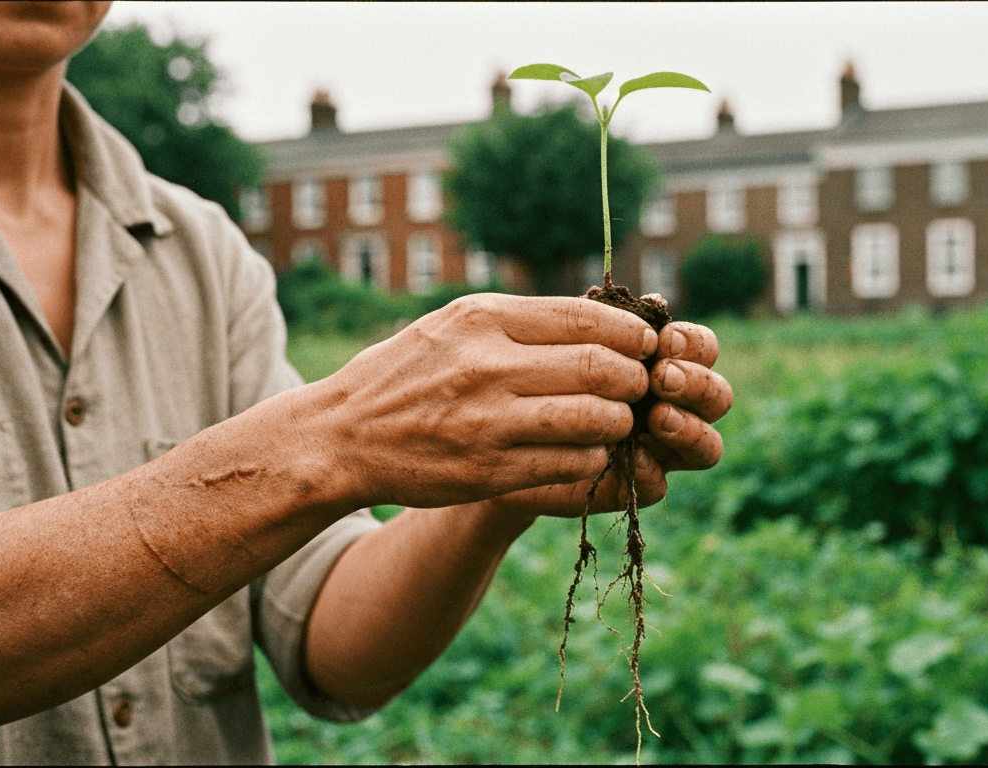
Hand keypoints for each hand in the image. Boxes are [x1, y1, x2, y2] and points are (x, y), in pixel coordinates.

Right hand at [307, 294, 657, 510]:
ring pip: (595, 418)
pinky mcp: (490, 470)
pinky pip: (571, 463)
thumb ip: (520, 321)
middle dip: (636, 379)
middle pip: (602, 367)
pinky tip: (589, 451)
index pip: (587, 317)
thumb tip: (601, 318)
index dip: (631, 332)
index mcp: (483, 318)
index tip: (646, 343)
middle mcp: (488, 365)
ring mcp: (489, 421)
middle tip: (639, 387)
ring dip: (620, 422)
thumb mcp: (454, 325)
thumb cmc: (407, 374)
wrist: (341, 436)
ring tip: (618, 421)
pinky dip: (593, 457)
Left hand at [483, 319, 732, 518]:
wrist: (495, 427)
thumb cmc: (537, 370)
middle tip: (663, 377)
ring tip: (659, 417)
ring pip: (707, 447)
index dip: (693, 344)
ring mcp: (659, 450)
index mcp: (665, 362)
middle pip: (718, 397)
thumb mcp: (566, 338)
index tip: (663, 340)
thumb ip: (608, 324)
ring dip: (689, 428)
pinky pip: (659, 486)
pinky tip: (634, 456)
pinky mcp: (632, 486)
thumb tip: (657, 301)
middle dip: (697, 385)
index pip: (702, 350)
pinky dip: (651, 470)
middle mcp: (673, 406)